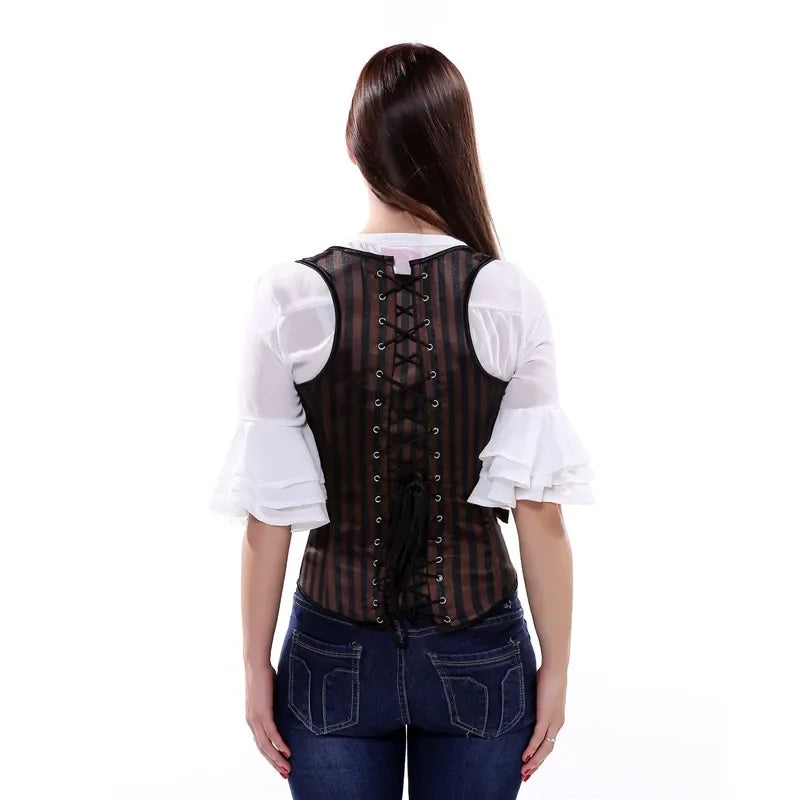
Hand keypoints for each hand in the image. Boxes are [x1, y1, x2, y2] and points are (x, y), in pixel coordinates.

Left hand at [245, 662, 291, 778]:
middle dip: (275, 763)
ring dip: (277, 759)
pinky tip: (288, 752)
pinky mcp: (262, 714)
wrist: (255, 664)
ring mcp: (256, 719)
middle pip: (263, 749)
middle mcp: (252, 723)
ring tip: (288, 769)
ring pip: (266, 746)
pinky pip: (272, 734)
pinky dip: (280, 745)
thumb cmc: (264, 677)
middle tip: (286, 775)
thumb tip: (285, 712)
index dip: (271, 756)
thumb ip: (274, 707)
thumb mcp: (270, 696)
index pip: (261, 744)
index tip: (281, 766)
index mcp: (253, 720)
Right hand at [520, 664, 565, 781]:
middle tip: (525, 776)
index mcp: (556, 720)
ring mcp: (553, 722)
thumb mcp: (541, 695)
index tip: (529, 766)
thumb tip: (525, 704)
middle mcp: (557, 724)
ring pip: (544, 749)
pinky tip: (525, 757)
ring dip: (534, 762)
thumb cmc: (548, 677)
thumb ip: (536, 704)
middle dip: (535, 765)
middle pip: (546, 751)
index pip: (548, 744)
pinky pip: (539, 738)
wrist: (556, 668)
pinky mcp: (546, 717)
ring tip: (524, 772)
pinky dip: (532, 749)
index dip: (539, 757)